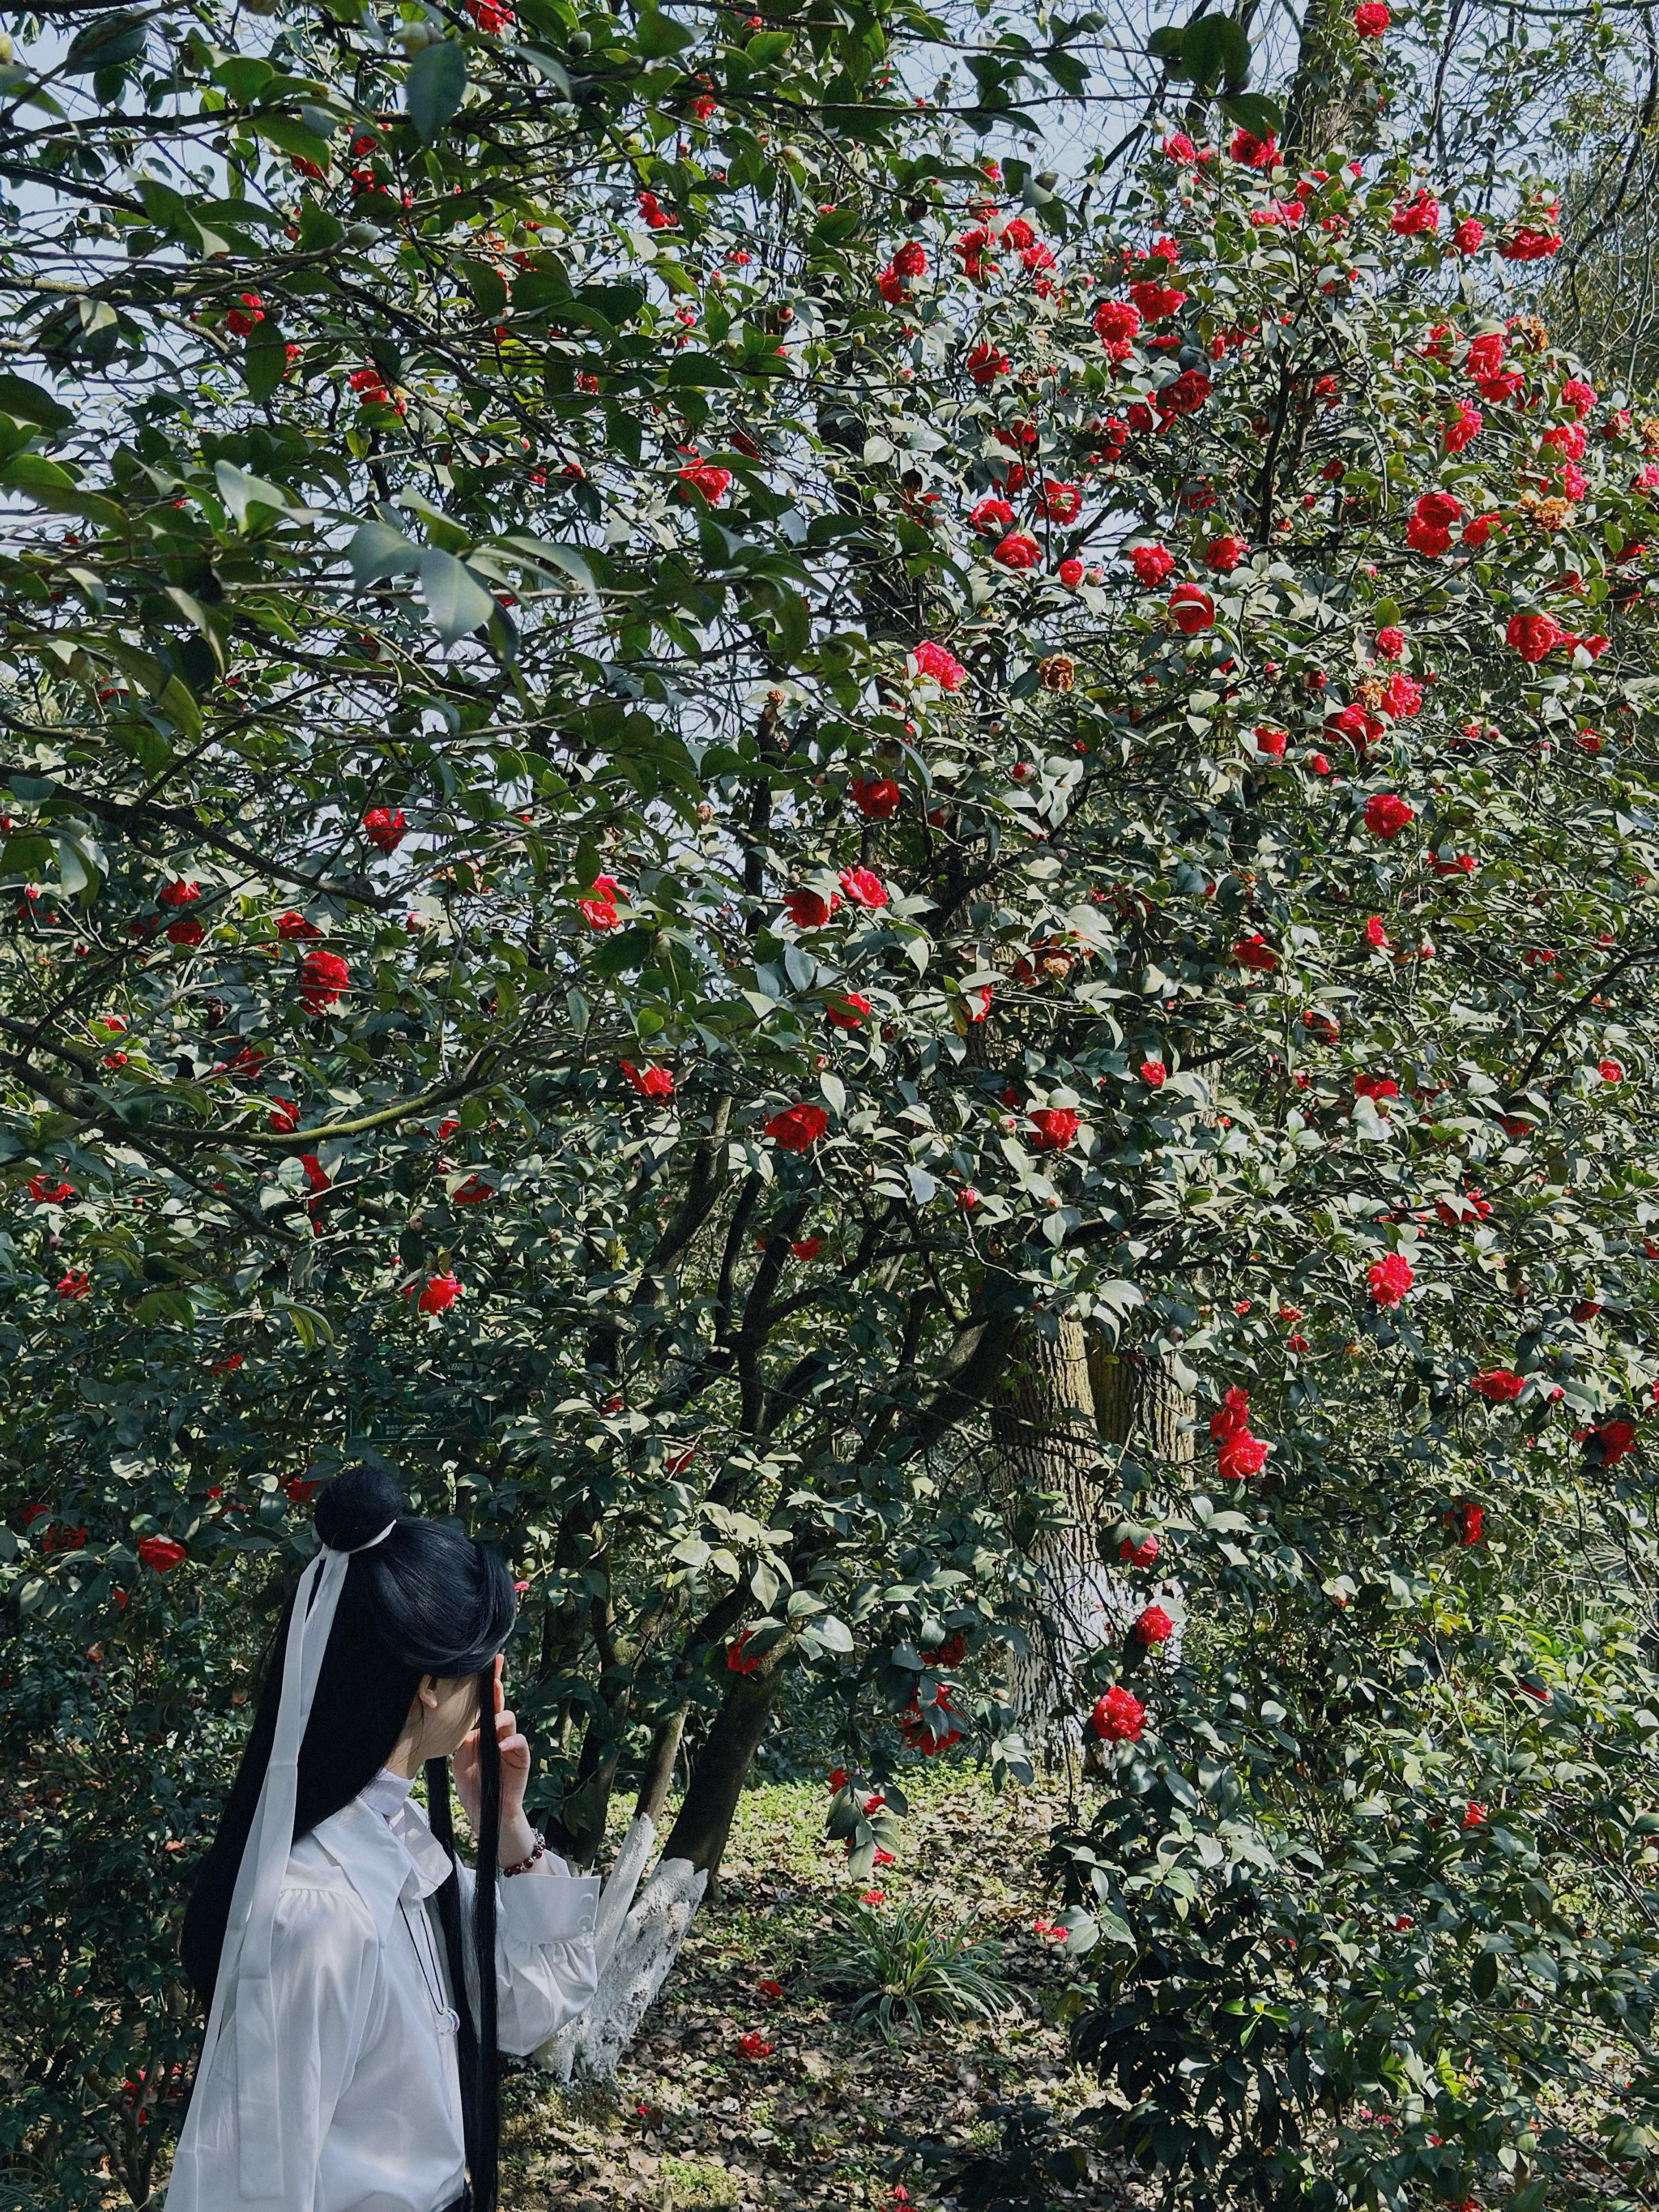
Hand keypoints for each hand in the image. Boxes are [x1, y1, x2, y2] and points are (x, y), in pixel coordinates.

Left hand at [452, 1655, 534, 1862]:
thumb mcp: (460, 1759)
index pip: (483, 1704)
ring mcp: (510, 1745)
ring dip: (502, 1717)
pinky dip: (512, 1743)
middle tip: (493, 1677)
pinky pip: (519, 1746)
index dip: (485, 1685)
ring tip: (494, 1719)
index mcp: (482, 1731)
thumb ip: (460, 1739)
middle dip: (496, 1689)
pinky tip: (503, 1744)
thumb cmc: (474, 1785)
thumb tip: (452, 1718)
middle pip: (498, 1705)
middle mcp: (498, 1733)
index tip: (485, 1664)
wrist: (487, 1815)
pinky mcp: (520, 1760)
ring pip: (509, 1721)